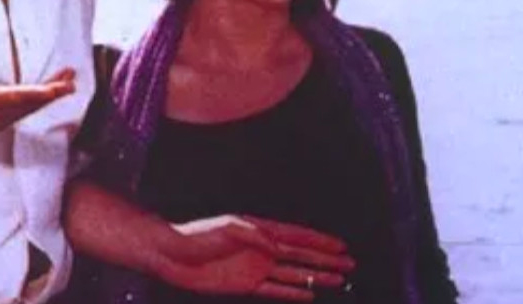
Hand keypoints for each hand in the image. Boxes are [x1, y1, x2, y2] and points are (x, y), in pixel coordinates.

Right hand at [0, 38, 76, 133]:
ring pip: (27, 110)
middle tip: (71, 80)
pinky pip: (22, 112)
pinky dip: (38, 101)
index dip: (35, 93)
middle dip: (50, 93)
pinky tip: (50, 90)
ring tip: (67, 80)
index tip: (56, 89)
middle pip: (25, 106)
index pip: (10, 98)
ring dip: (47, 96)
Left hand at [157, 215, 354, 301]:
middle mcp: (260, 248)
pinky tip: (311, 294)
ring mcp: (255, 266)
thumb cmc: (196, 236)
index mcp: (258, 230)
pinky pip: (276, 289)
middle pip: (301, 255)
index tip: (342, 246)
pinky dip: (294, 292)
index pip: (296, 236)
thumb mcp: (226, 228)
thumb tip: (278, 245)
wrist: (172, 255)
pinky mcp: (245, 284)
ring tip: (340, 279)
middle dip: (326, 259)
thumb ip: (254, 234)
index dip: (319, 241)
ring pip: (294, 272)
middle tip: (350, 264)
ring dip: (316, 275)